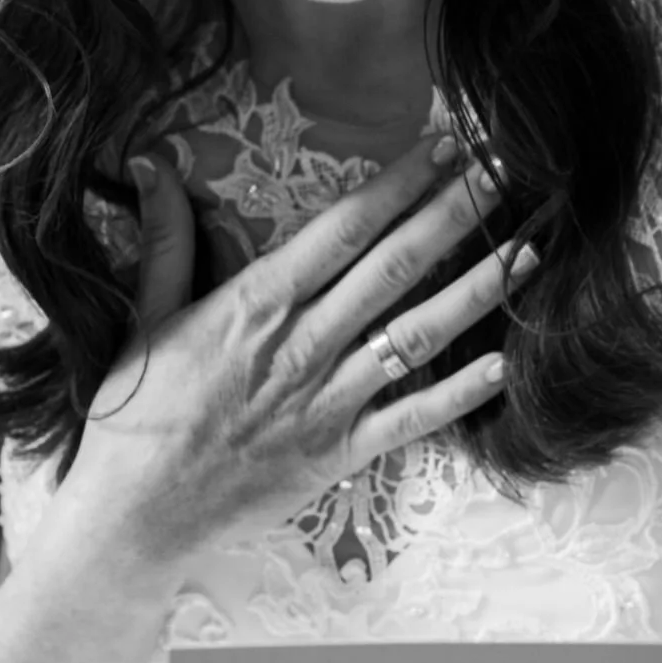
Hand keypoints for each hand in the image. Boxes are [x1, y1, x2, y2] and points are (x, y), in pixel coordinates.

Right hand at [69, 133, 535, 566]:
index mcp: (255, 304)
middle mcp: (302, 346)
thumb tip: (151, 164)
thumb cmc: (133, 418)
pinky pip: (413, 420)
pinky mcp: (339, 455)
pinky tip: (507, 362)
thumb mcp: (143, 318)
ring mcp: (327, 402)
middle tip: (507, 171)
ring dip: (478, 289)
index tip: (441, 145)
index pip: (343, 229)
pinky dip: (461, 393)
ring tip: (530, 249)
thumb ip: (166, 240)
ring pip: (418, 335)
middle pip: (395, 267)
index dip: (398, 183)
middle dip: (456, 214)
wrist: (131, 517)